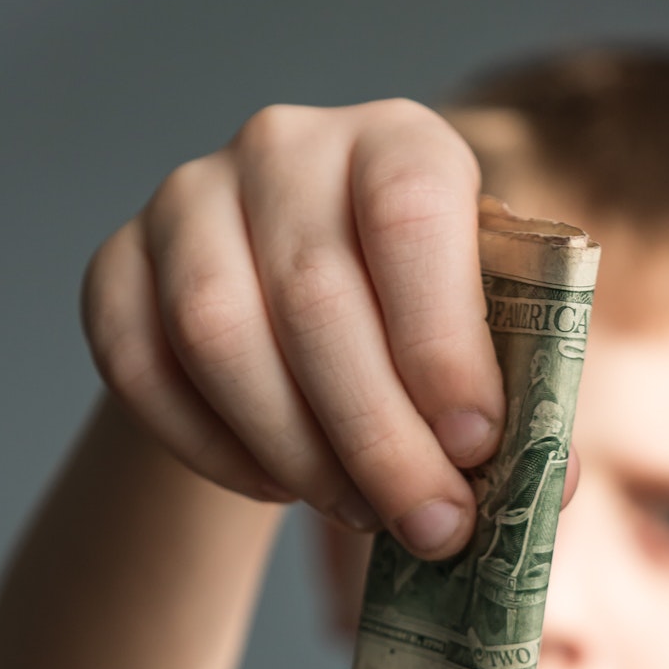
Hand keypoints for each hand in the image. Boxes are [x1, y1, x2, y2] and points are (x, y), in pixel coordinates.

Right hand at [82, 99, 576, 554]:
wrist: (294, 322)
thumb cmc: (414, 331)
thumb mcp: (483, 348)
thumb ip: (519, 407)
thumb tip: (552, 490)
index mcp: (399, 142)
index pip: (412, 216)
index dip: (443, 341)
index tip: (476, 447)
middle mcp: (286, 147)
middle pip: (316, 297)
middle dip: (381, 437)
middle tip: (431, 526)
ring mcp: (188, 199)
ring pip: (218, 336)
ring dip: (296, 450)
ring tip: (359, 512)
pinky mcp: (116, 266)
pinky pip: (140, 368)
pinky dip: (212, 450)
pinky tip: (276, 486)